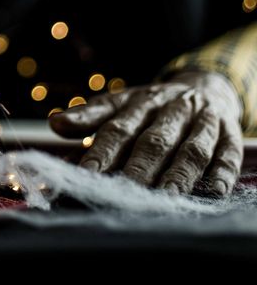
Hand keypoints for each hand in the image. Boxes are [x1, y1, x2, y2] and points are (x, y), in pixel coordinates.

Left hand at [48, 70, 243, 195]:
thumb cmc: (152, 108)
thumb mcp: (121, 105)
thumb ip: (89, 118)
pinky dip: (222, 172)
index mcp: (138, 102)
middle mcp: (170, 109)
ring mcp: (201, 120)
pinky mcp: (229, 133)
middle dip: (138, 168)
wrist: (205, 86)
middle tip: (124, 194)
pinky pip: (227, 153)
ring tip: (165, 198)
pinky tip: (216, 190)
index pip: (116, 128)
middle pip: (153, 141)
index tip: (84, 177)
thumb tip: (55, 124)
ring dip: (179, 174)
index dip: (100, 152)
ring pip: (190, 148)